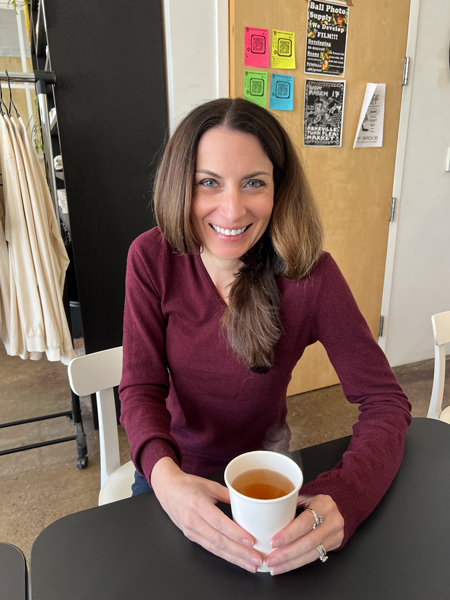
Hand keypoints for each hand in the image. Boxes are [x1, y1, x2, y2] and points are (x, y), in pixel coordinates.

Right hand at [151, 457, 263, 572]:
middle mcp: (193, 520)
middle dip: (240, 552)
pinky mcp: (191, 537)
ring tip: (250, 564)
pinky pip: (209, 548)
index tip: (251, 541)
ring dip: (234, 558)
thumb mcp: (209, 484)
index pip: (219, 522)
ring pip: (215, 549)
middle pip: (219, 541)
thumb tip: (248, 503)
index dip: (235, 533)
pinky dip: (225, 555)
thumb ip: (229, 494)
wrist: (167, 490)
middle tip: (257, 559)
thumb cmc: (187, 485)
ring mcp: (191, 531)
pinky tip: (236, 559)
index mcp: (198, 504)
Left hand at [266, 493, 344, 575]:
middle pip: (308, 542)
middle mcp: (332, 521)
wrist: (340, 506)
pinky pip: (314, 558)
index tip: (273, 542)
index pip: (304, 522)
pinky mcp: (334, 545)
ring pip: (311, 554)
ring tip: (275, 567)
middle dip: (287, 553)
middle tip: (271, 559)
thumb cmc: (318, 501)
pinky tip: (286, 566)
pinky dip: (298, 563)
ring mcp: (335, 535)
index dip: (288, 535)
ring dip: (290, 562)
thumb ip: (290, 504)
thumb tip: (268, 514)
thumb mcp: (306, 496)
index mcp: (323, 505)